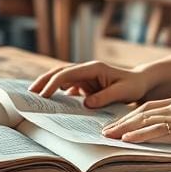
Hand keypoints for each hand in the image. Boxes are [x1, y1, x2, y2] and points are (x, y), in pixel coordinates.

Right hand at [29, 60, 150, 107]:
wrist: (140, 83)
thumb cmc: (133, 86)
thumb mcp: (123, 92)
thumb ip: (105, 97)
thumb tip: (86, 103)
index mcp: (94, 68)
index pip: (68, 73)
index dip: (53, 83)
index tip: (44, 95)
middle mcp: (86, 70)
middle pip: (59, 72)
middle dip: (44, 81)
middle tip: (30, 93)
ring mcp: (85, 77)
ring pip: (61, 79)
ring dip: (47, 85)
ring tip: (34, 97)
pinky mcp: (85, 85)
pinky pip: (68, 87)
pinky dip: (57, 93)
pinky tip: (50, 103)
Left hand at [101, 96, 170, 154]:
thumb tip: (166, 131)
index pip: (148, 106)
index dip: (130, 115)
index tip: (117, 123)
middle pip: (142, 112)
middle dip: (121, 122)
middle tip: (105, 131)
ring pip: (146, 120)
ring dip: (125, 129)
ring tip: (110, 136)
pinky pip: (158, 132)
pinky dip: (141, 135)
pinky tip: (128, 139)